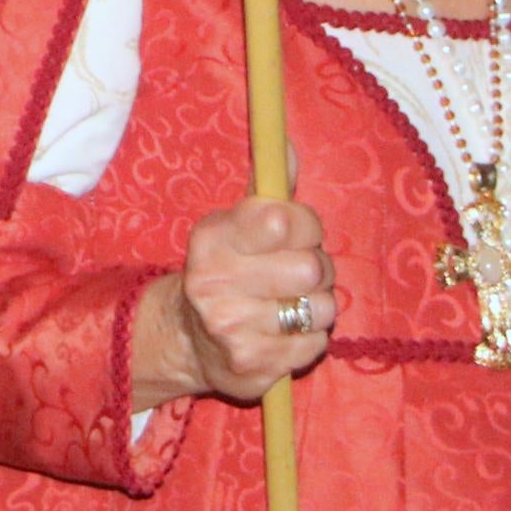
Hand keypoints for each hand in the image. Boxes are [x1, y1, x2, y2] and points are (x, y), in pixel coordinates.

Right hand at [168, 197, 335, 403]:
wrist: (189, 340)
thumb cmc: (228, 269)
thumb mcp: (238, 223)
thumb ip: (269, 187)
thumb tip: (286, 145)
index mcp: (212, 238)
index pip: (283, 219)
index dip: (306, 226)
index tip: (299, 235)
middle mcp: (215, 282)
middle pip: (311, 267)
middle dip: (318, 270)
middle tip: (299, 275)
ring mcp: (232, 327)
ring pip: (321, 308)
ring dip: (317, 307)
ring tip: (294, 305)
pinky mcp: (252, 365)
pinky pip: (316, 344)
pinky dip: (310, 339)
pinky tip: (286, 334)